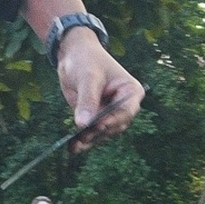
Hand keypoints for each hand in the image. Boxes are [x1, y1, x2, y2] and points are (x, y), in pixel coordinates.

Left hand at [56, 28, 144, 147]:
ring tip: (75, 146)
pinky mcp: (96, 118)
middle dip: (99, 132)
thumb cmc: (87, 60)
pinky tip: (73, 148)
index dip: (114, 119)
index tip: (100, 124)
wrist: (74, 55)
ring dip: (90, 140)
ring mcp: (110, 113)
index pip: (127, 111)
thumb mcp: (88, 77)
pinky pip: (92, 133)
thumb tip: (83, 124)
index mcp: (131, 92)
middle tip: (83, 136)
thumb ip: (87, 100)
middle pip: (115, 125)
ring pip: (103, 133)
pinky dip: (83, 140)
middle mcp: (124, 106)